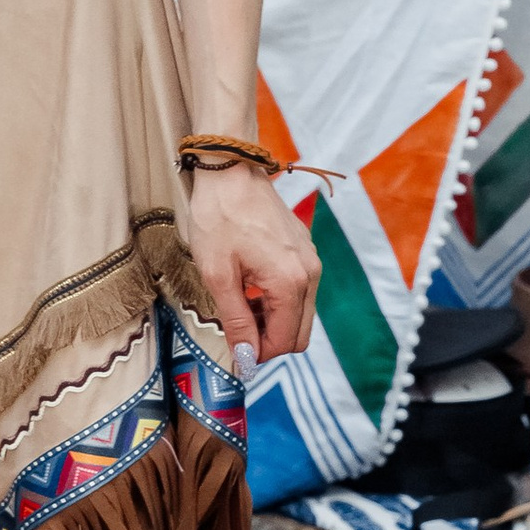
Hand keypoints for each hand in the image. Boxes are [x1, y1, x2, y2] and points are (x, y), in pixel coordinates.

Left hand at [182, 162, 319, 368]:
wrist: (230, 172)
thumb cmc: (219, 218)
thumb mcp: (218, 275)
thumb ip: (236, 320)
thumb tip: (247, 358)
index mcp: (291, 282)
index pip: (285, 341)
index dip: (258, 354)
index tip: (235, 352)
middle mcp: (310, 274)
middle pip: (300, 334)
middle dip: (269, 341)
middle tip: (235, 331)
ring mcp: (311, 261)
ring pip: (300, 314)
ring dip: (272, 321)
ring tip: (238, 305)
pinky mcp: (306, 252)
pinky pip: (300, 291)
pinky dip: (278, 301)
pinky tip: (250, 287)